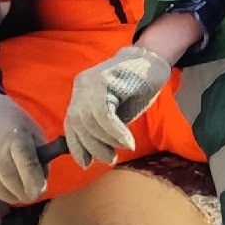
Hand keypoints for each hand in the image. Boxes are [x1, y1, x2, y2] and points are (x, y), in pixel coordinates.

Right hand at [0, 88, 47, 220]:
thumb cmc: (10, 120)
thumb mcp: (31, 129)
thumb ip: (40, 154)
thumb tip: (42, 179)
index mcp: (14, 137)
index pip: (26, 163)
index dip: (34, 180)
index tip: (40, 189)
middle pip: (10, 179)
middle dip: (23, 191)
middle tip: (30, 193)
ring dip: (7, 196)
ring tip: (16, 194)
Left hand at [64, 43, 172, 168]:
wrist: (152, 61)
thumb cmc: (136, 88)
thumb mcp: (115, 111)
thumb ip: (102, 126)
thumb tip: (94, 151)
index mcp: (80, 92)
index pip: (71, 123)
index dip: (77, 146)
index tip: (86, 163)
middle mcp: (81, 85)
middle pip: (78, 123)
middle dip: (92, 146)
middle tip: (109, 158)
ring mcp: (90, 81)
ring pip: (89, 120)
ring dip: (105, 140)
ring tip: (121, 148)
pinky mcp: (104, 80)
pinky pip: (104, 114)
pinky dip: (114, 132)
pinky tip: (127, 141)